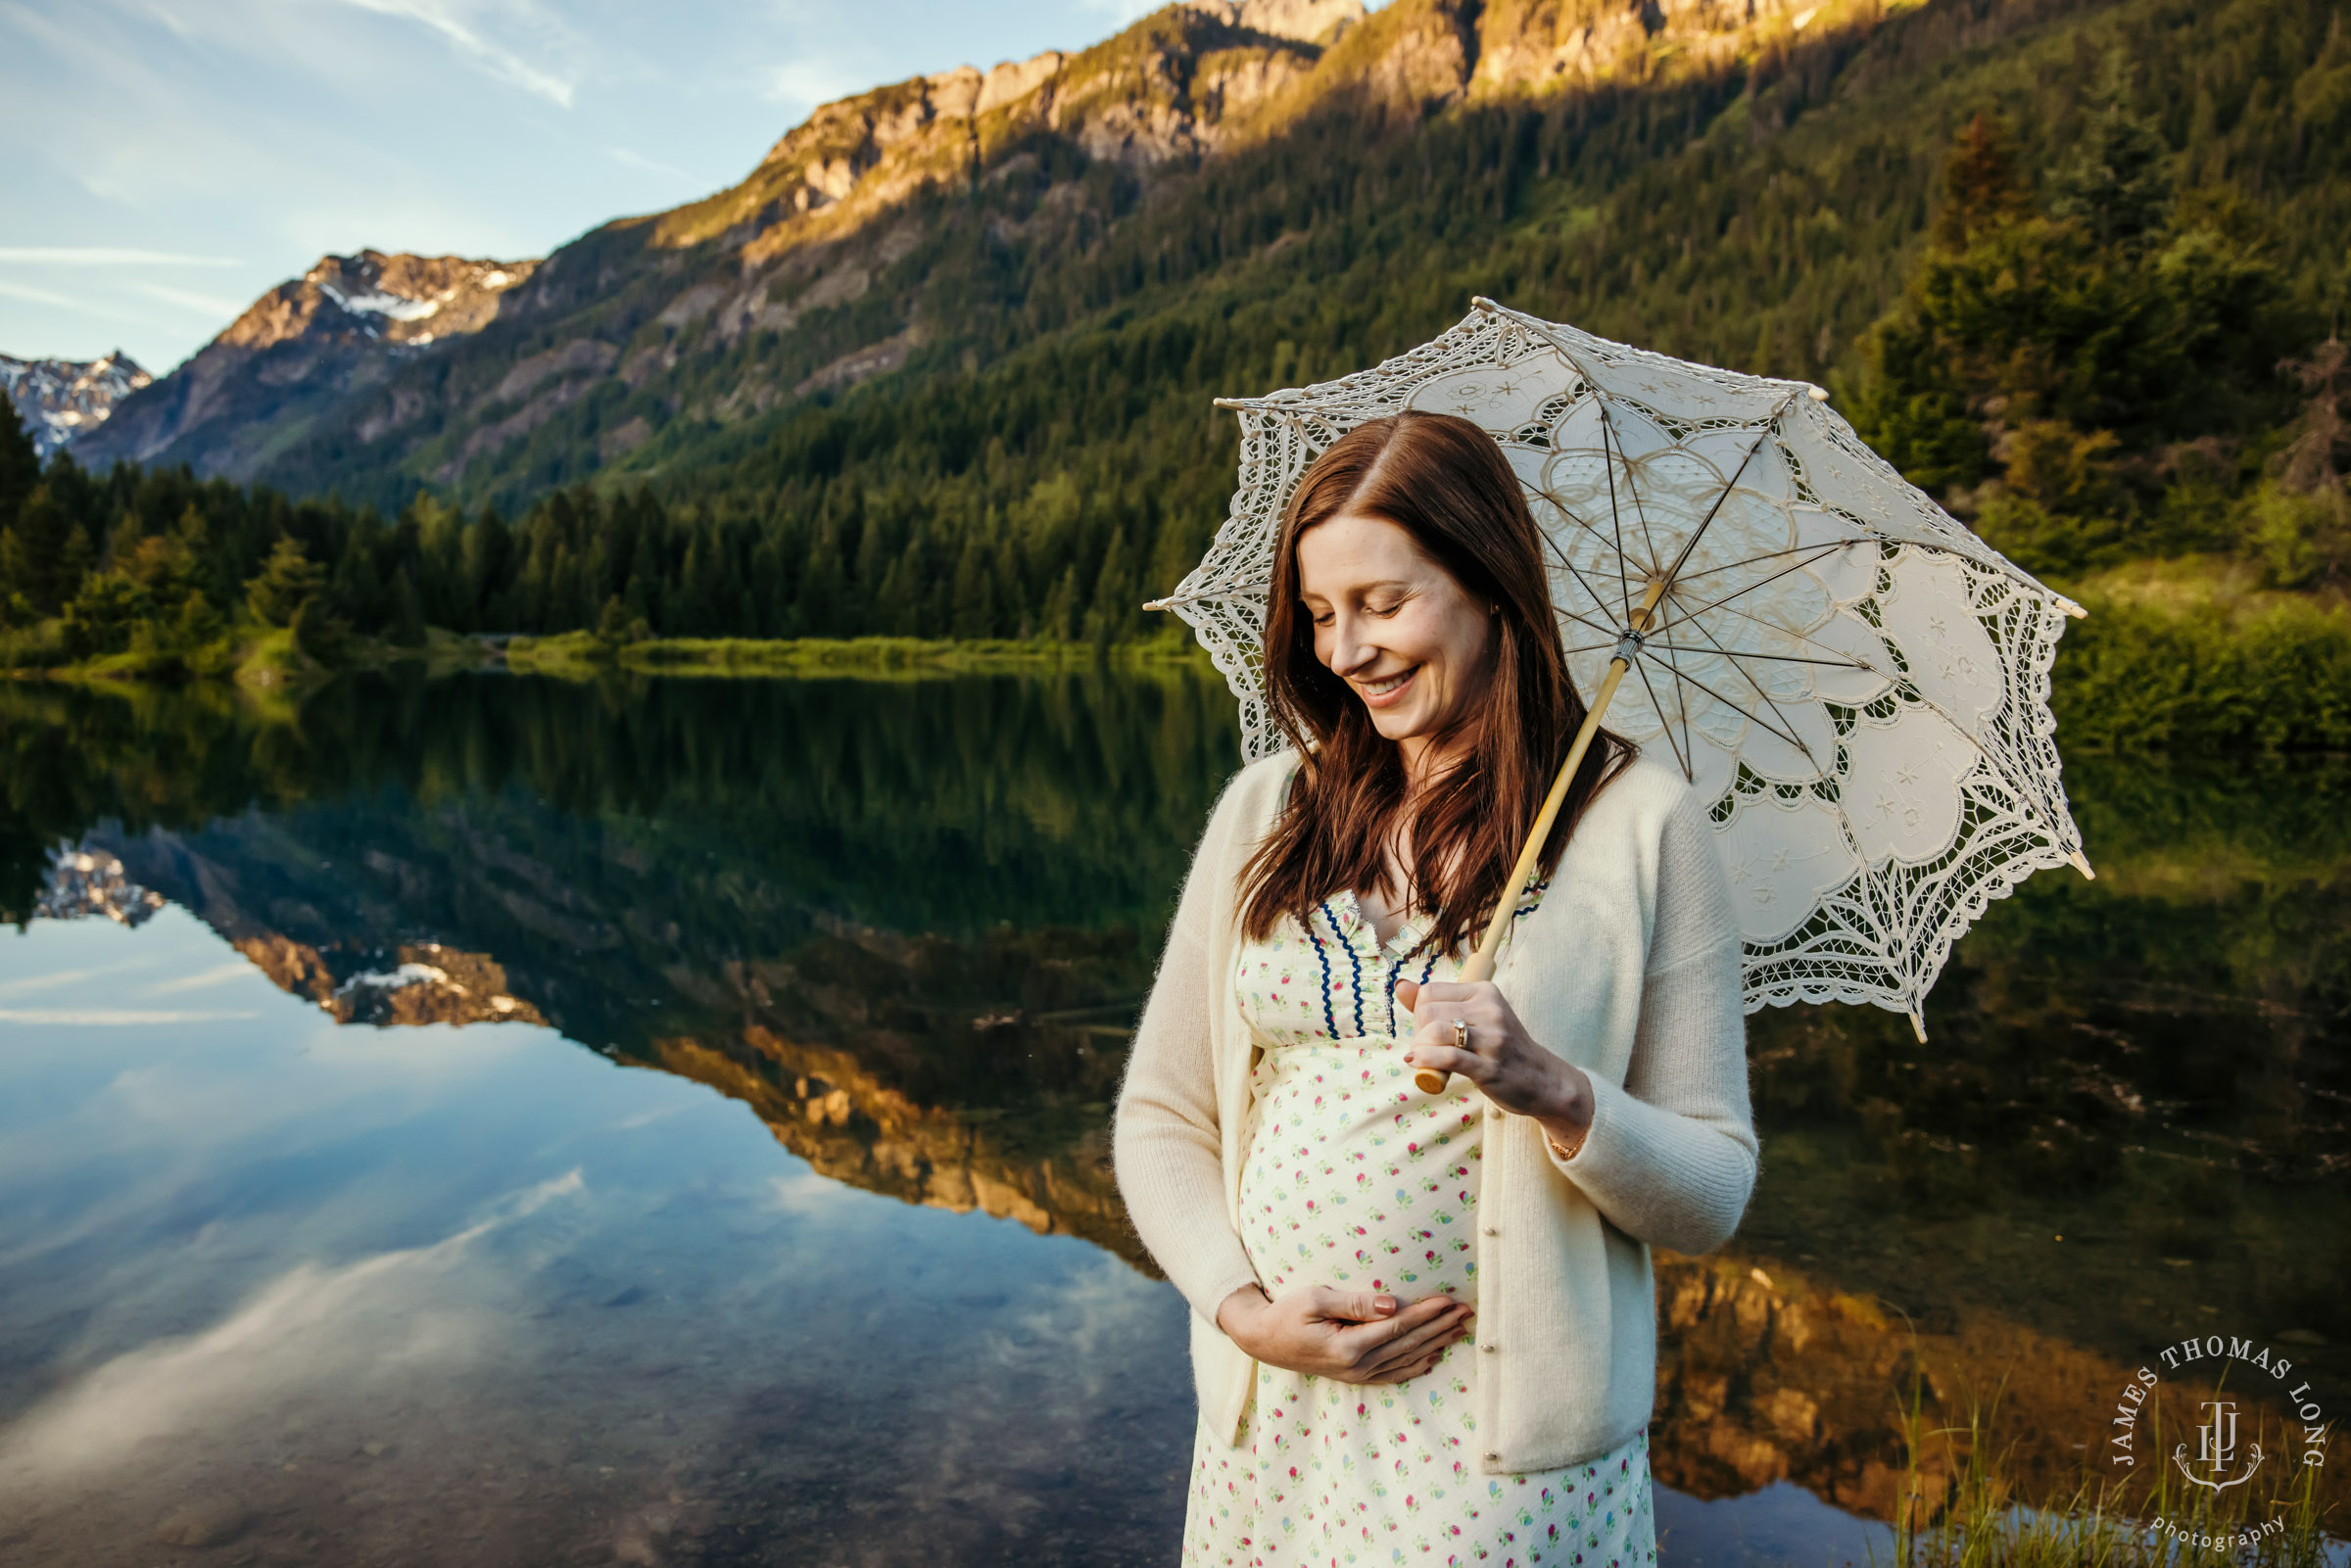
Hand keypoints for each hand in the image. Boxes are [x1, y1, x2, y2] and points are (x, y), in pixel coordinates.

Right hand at [1215, 1283, 1472, 1383]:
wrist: (1262, 1339)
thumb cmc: (1286, 1313)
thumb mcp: (1315, 1298)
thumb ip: (1354, 1303)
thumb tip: (1390, 1303)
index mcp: (1348, 1347)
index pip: (1398, 1327)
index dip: (1427, 1314)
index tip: (1450, 1301)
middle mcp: (1357, 1366)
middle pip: (1409, 1345)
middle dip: (1440, 1328)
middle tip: (1467, 1313)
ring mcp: (1357, 1375)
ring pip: (1406, 1360)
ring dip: (1435, 1345)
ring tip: (1459, 1331)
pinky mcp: (1354, 1376)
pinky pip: (1393, 1374)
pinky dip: (1416, 1365)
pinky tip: (1432, 1357)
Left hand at [1395, 977, 1593, 1153]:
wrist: (1542, 1079)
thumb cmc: (1501, 1049)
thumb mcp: (1474, 1017)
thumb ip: (1437, 1002)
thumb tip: (1400, 986)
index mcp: (1484, 992)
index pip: (1430, 991)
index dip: (1418, 1013)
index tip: (1426, 1031)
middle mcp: (1490, 1010)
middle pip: (1428, 1011)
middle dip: (1417, 1032)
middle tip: (1425, 1048)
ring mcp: (1493, 1038)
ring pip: (1435, 1030)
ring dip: (1420, 1047)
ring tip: (1423, 1058)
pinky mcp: (1490, 1066)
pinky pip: (1448, 1057)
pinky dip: (1426, 1060)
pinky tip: (1418, 1064)